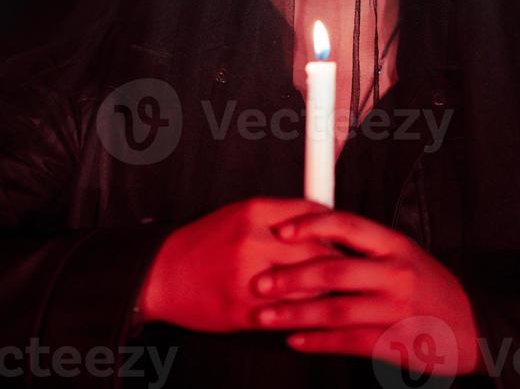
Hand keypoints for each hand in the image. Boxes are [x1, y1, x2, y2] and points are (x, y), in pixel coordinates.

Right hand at [138, 197, 339, 331]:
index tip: (347, 235)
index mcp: (253, 212)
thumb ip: (281, 215)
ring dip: (326, 289)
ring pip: (309, 284)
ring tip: (335, 289)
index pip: (312, 214)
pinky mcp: (244, 311)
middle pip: (317, 249)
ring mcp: (248, 278)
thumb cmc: (205, 242)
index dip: (336, 227)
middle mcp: (252, 241)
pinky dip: (305, 312)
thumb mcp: (240, 213)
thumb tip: (323, 220)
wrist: (163, 275)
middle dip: (339, 260)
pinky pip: (289, 313)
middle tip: (350, 266)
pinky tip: (311, 310)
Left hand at [250, 209, 482, 376]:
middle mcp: (395, 272)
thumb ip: (365, 247)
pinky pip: (347, 342)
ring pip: (334, 310)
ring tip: (264, 316)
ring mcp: (394, 309)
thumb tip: (316, 235)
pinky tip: (294, 341)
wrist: (472, 325)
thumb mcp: (404, 254)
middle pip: (332, 270)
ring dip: (293, 314)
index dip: (310, 226)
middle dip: (289, 277)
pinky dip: (317, 343)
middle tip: (259, 282)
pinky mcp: (394, 342)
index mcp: (394, 244)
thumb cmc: (429, 286)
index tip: (280, 231)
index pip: (347, 225)